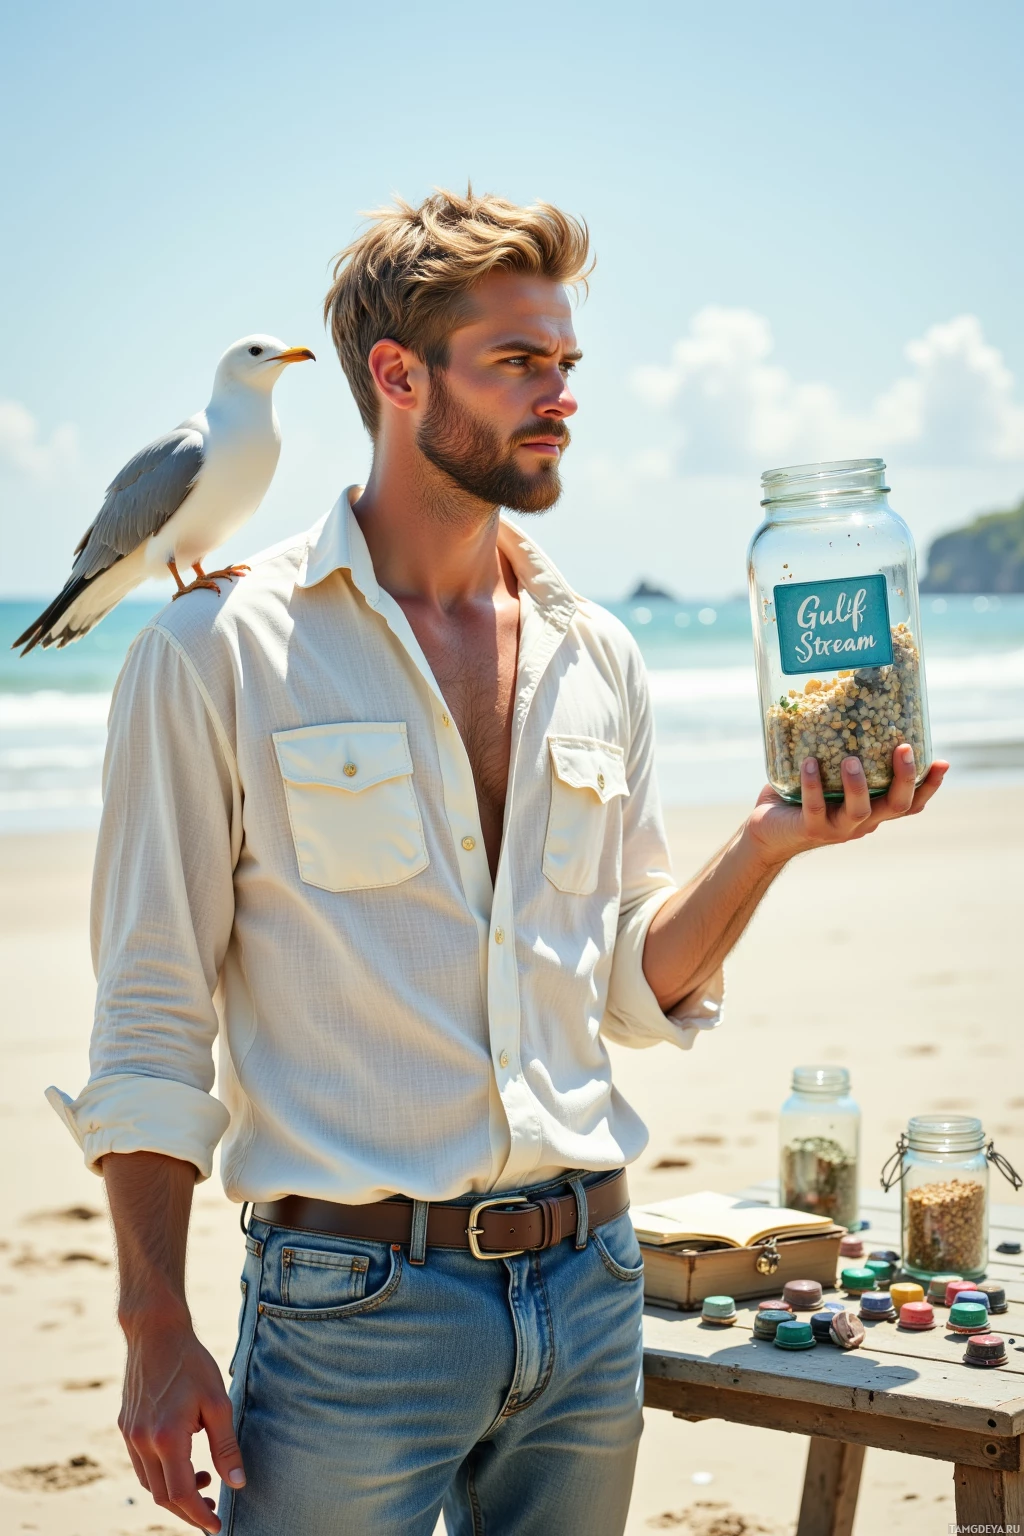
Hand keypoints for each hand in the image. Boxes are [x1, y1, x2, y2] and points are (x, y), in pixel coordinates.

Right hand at [119, 1312, 244, 1532]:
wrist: (155, 1331)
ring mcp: (129, 1435)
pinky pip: (141, 1464)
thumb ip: (226, 1446)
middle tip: (213, 1510)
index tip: (217, 1525)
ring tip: (203, 1479)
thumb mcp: (218, 1402)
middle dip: (188, 1510)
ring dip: (173, 1493)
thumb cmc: (192, 1362)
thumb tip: (237, 1483)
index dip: (200, 1515)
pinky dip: (160, 1474)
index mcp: (166, 1438)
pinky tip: (182, 1459)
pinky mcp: (125, 1425)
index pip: (181, 1494)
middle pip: (161, 1496)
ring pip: (148, 1483)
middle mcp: (142, 1442)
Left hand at [745, 743, 948, 865]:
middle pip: (897, 806)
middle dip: (904, 777)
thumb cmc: (802, 795)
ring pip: (860, 811)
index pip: (912, 802)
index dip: (929, 785)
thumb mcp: (830, 775)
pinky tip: (809, 762)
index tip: (942, 761)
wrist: (769, 831)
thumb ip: (847, 752)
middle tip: (902, 748)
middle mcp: (863, 821)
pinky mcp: (811, 829)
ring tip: (849, 759)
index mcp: (874, 808)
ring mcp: (838, 828)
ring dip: (858, 784)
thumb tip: (853, 703)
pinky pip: (816, 807)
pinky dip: (813, 784)